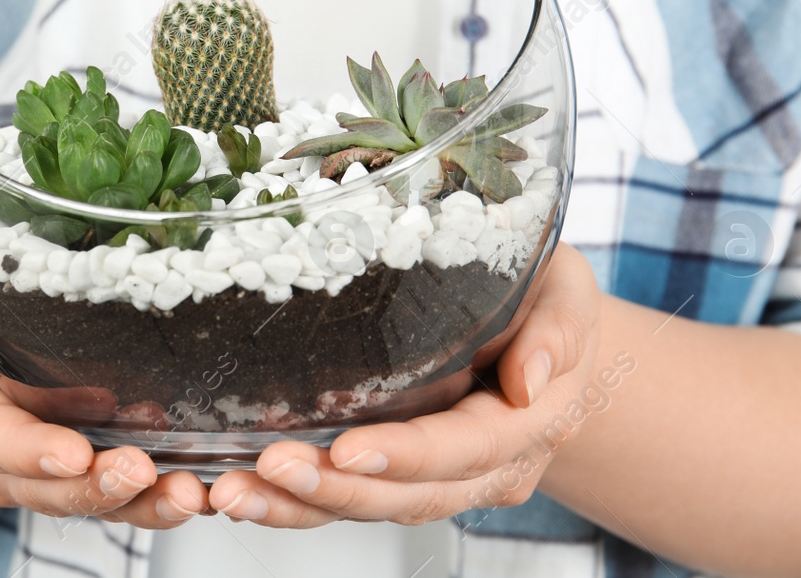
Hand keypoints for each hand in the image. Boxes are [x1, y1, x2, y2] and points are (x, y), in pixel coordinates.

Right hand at [0, 262, 208, 525]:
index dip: (34, 451)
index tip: (75, 453)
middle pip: (46, 488)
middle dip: (96, 485)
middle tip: (143, 471)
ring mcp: (41, 473)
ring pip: (89, 501)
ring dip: (139, 503)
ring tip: (185, 493)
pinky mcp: (81, 471)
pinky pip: (119, 496)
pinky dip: (158, 497)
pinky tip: (200, 489)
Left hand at [207, 243, 602, 526]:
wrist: (547, 334)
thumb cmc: (548, 298)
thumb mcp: (566, 293)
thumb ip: (557, 330)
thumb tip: (529, 380)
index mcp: (526, 426)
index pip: (463, 451)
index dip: (405, 456)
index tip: (347, 451)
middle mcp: (485, 468)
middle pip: (408, 496)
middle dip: (335, 490)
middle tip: (270, 467)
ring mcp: (440, 478)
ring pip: (370, 507)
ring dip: (299, 506)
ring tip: (234, 492)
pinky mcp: (398, 474)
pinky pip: (347, 498)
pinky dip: (291, 503)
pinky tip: (237, 492)